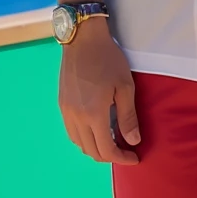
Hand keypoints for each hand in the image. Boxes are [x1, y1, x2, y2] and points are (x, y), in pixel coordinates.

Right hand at [58, 19, 139, 163]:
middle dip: (109, 156)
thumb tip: (133, 141)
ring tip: (112, 142)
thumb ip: (128, 117)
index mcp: (93, 114)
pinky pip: (71, 132)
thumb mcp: (125, 87)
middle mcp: (76, 118)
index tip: (134, 158)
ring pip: (79, 143)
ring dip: (95, 148)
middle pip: (91, 151)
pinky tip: (96, 131)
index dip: (121, 158)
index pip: (106, 150)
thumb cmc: (108, 59)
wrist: (83, 39)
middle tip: (126, 151)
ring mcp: (66, 112)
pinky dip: (84, 138)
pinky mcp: (62, 104)